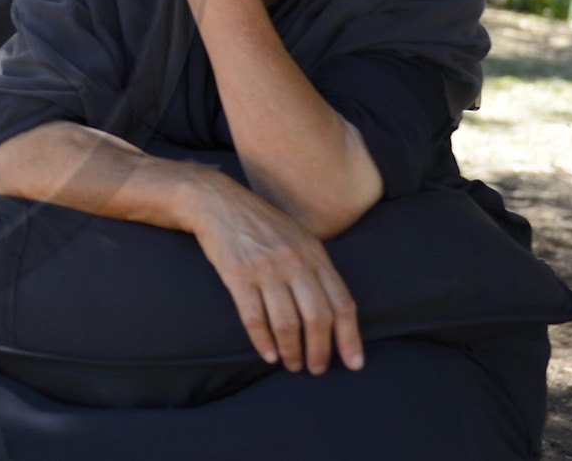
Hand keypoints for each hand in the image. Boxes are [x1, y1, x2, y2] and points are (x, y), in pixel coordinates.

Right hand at [185, 172, 363, 375]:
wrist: (217, 202)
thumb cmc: (259, 224)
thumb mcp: (297, 237)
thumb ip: (316, 268)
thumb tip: (333, 310)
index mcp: (314, 253)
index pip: (342, 303)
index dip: (350, 337)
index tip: (354, 363)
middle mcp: (294, 261)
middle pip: (317, 317)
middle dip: (320, 351)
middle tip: (316, 369)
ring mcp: (265, 268)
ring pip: (286, 323)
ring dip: (292, 351)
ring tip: (291, 364)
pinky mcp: (238, 274)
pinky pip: (253, 317)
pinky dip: (263, 341)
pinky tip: (268, 354)